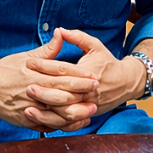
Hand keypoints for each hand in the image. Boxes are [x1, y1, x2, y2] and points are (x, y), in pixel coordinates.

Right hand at [0, 34, 99, 131]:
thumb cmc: (5, 70)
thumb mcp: (25, 57)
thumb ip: (46, 50)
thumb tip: (60, 34)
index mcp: (34, 75)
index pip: (61, 76)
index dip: (79, 77)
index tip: (94, 76)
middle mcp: (32, 93)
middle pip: (62, 95)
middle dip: (82, 94)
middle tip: (97, 92)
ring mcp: (29, 109)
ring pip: (57, 114)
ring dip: (76, 113)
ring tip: (90, 111)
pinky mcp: (25, 121)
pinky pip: (48, 126)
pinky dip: (63, 125)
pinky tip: (75, 123)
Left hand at [24, 28, 145, 120]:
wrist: (126, 82)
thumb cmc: (108, 62)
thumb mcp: (95, 46)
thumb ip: (77, 37)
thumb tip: (58, 30)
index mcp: (88, 72)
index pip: (63, 69)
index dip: (45, 65)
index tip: (29, 62)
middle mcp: (88, 91)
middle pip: (63, 94)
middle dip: (43, 91)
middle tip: (26, 87)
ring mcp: (88, 105)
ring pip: (64, 112)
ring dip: (45, 112)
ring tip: (28, 108)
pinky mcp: (87, 114)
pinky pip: (68, 123)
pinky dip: (54, 123)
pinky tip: (41, 121)